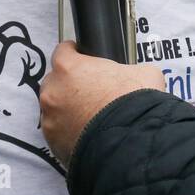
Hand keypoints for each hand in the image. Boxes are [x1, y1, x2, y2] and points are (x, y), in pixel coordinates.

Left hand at [39, 42, 164, 166]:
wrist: (131, 143)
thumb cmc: (133, 104)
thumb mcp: (143, 73)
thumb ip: (130, 69)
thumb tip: (135, 75)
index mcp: (69, 67)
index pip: (63, 51)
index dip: (75, 54)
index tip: (82, 58)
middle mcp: (53, 91)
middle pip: (55, 81)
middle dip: (69, 85)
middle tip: (90, 92)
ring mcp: (50, 118)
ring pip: (54, 108)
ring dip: (67, 110)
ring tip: (89, 117)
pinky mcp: (53, 143)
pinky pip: (58, 133)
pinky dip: (69, 132)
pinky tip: (87, 134)